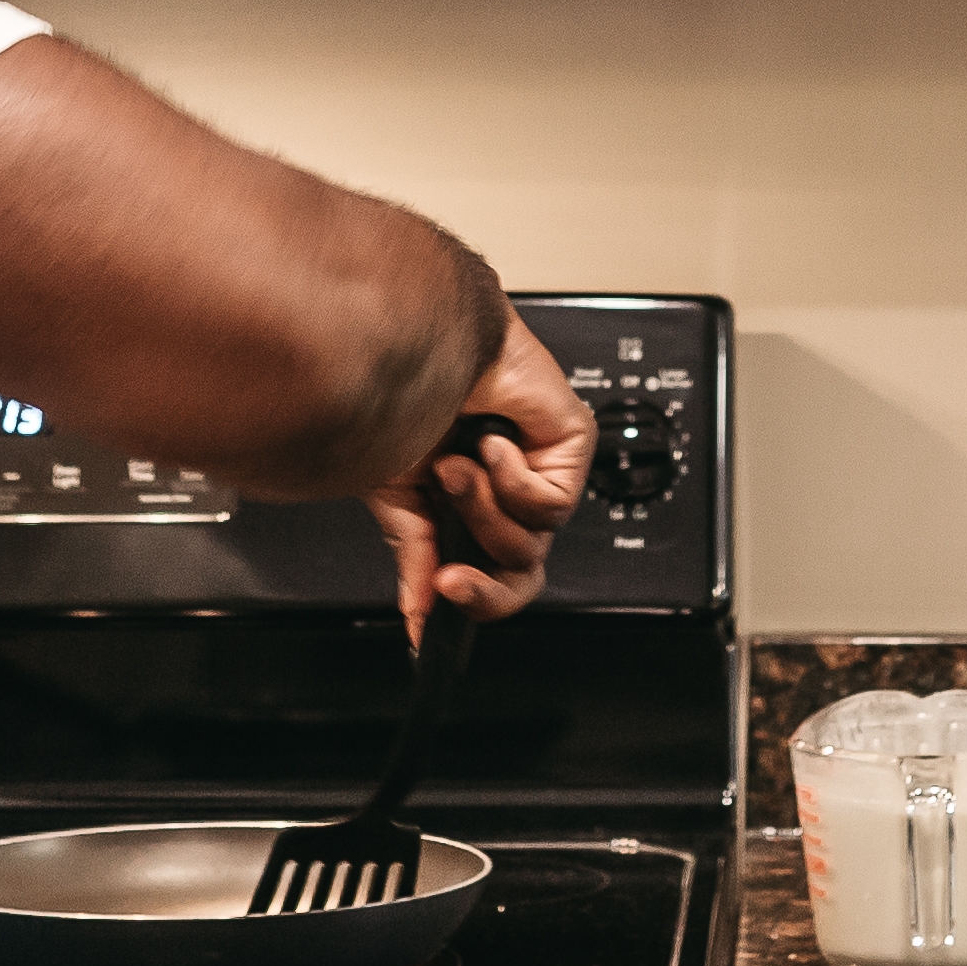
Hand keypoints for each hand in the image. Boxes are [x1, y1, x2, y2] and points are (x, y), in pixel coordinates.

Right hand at [362, 311, 590, 632]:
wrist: (417, 344)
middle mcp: (508, 491)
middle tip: (451, 580)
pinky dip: (512, 479)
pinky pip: (551, 502)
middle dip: (485, 590)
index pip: (488, 576)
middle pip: (520, 575)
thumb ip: (415, 556)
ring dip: (482, 510)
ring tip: (455, 468)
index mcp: (469, 504)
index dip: (468, 602)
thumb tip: (418, 612)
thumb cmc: (400, 395)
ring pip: (530, 541)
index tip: (431, 621)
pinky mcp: (571, 444)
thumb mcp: (395, 492)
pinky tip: (491, 444)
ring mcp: (541, 469)